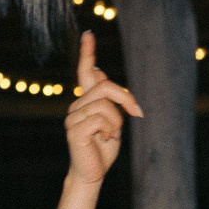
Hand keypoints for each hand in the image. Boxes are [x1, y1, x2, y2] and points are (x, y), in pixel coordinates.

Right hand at [63, 34, 142, 185]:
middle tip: (136, 113)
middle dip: (126, 99)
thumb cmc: (103, 148)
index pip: (85, 72)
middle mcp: (76, 105)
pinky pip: (100, 119)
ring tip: (110, 135)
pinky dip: (110, 130)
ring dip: (117, 122)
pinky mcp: (74, 130)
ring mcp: (73, 117)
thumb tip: (98, 72)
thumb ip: (108, 99)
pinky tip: (103, 140)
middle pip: (105, 86)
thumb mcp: (112, 120)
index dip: (88, 53)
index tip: (88, 34)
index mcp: (86, 101)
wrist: (92, 173)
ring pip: (105, 105)